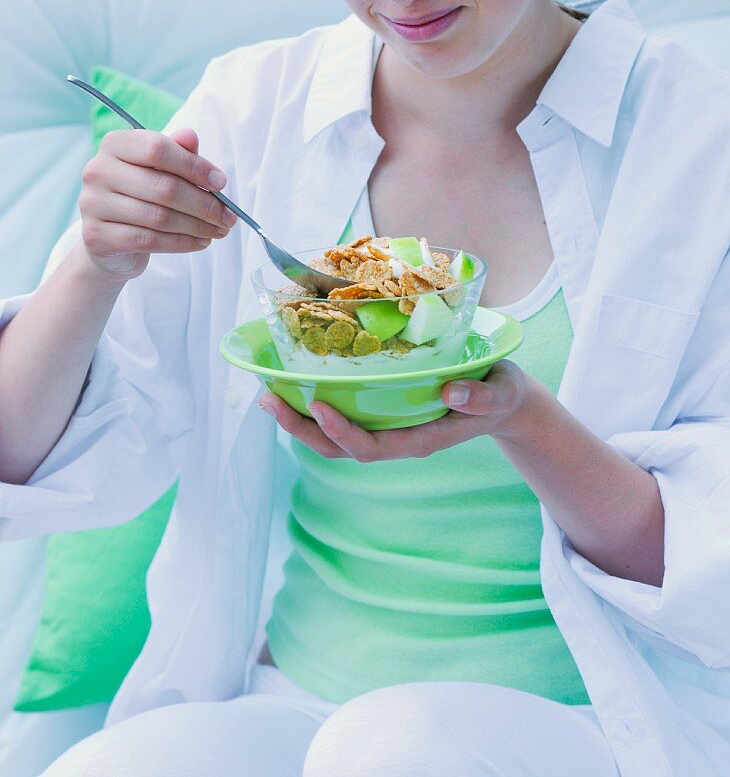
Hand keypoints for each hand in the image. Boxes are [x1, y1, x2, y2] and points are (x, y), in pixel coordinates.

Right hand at [79, 127, 235, 280]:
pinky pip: (149, 240)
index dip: (194, 166)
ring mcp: (93, 204)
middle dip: (204, 204)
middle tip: (228, 217)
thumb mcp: (160, 170)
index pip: (158, 149)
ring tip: (218, 230)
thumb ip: (177, 152)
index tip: (221, 183)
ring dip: (197, 226)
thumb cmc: (140, 197)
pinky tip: (200, 242)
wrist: (110, 241)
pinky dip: (182, 243)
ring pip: (160, 217)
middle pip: (164, 187)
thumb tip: (191, 136)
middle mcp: (98, 170)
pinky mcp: (97, 236)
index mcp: (114, 144)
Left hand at [258, 359, 532, 460]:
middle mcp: (397, 437)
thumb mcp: (500, 394)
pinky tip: (294, 386)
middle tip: (269, 401)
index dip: (342, 432)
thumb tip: (453, 395)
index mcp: (421, 438)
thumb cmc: (500, 394)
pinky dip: (314, 407)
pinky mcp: (383, 413)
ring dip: (299, 421)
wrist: (503, 399)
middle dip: (303, 429)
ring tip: (268, 396)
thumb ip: (481, 397)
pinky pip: (344, 417)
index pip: (373, 447)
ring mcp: (388, 427)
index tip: (318, 406)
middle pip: (341, 448)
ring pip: (335, 437)